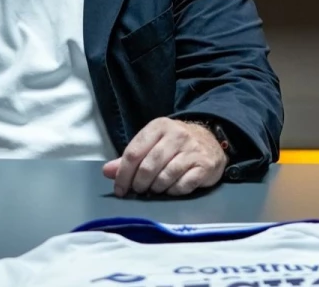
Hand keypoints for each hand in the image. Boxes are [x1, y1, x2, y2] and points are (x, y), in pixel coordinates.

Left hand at [102, 118, 225, 196]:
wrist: (212, 141)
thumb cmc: (176, 145)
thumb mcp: (152, 144)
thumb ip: (131, 158)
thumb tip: (107, 171)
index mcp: (159, 126)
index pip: (134, 152)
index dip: (123, 174)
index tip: (120, 189)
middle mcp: (177, 135)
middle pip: (148, 166)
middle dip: (139, 184)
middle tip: (138, 190)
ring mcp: (193, 150)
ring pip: (165, 176)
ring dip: (156, 188)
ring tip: (155, 189)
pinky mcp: (205, 165)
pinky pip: (183, 185)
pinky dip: (173, 191)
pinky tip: (172, 188)